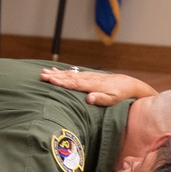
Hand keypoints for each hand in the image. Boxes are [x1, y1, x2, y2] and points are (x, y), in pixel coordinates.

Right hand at [40, 67, 157, 105]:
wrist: (128, 85)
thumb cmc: (120, 95)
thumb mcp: (113, 100)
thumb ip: (101, 99)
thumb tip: (89, 98)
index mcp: (93, 85)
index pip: (75, 84)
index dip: (62, 82)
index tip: (51, 80)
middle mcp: (89, 79)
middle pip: (69, 77)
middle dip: (55, 76)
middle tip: (42, 75)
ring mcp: (88, 76)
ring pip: (70, 74)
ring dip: (57, 73)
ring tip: (44, 72)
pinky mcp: (88, 76)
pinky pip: (73, 73)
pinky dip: (64, 72)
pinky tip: (56, 71)